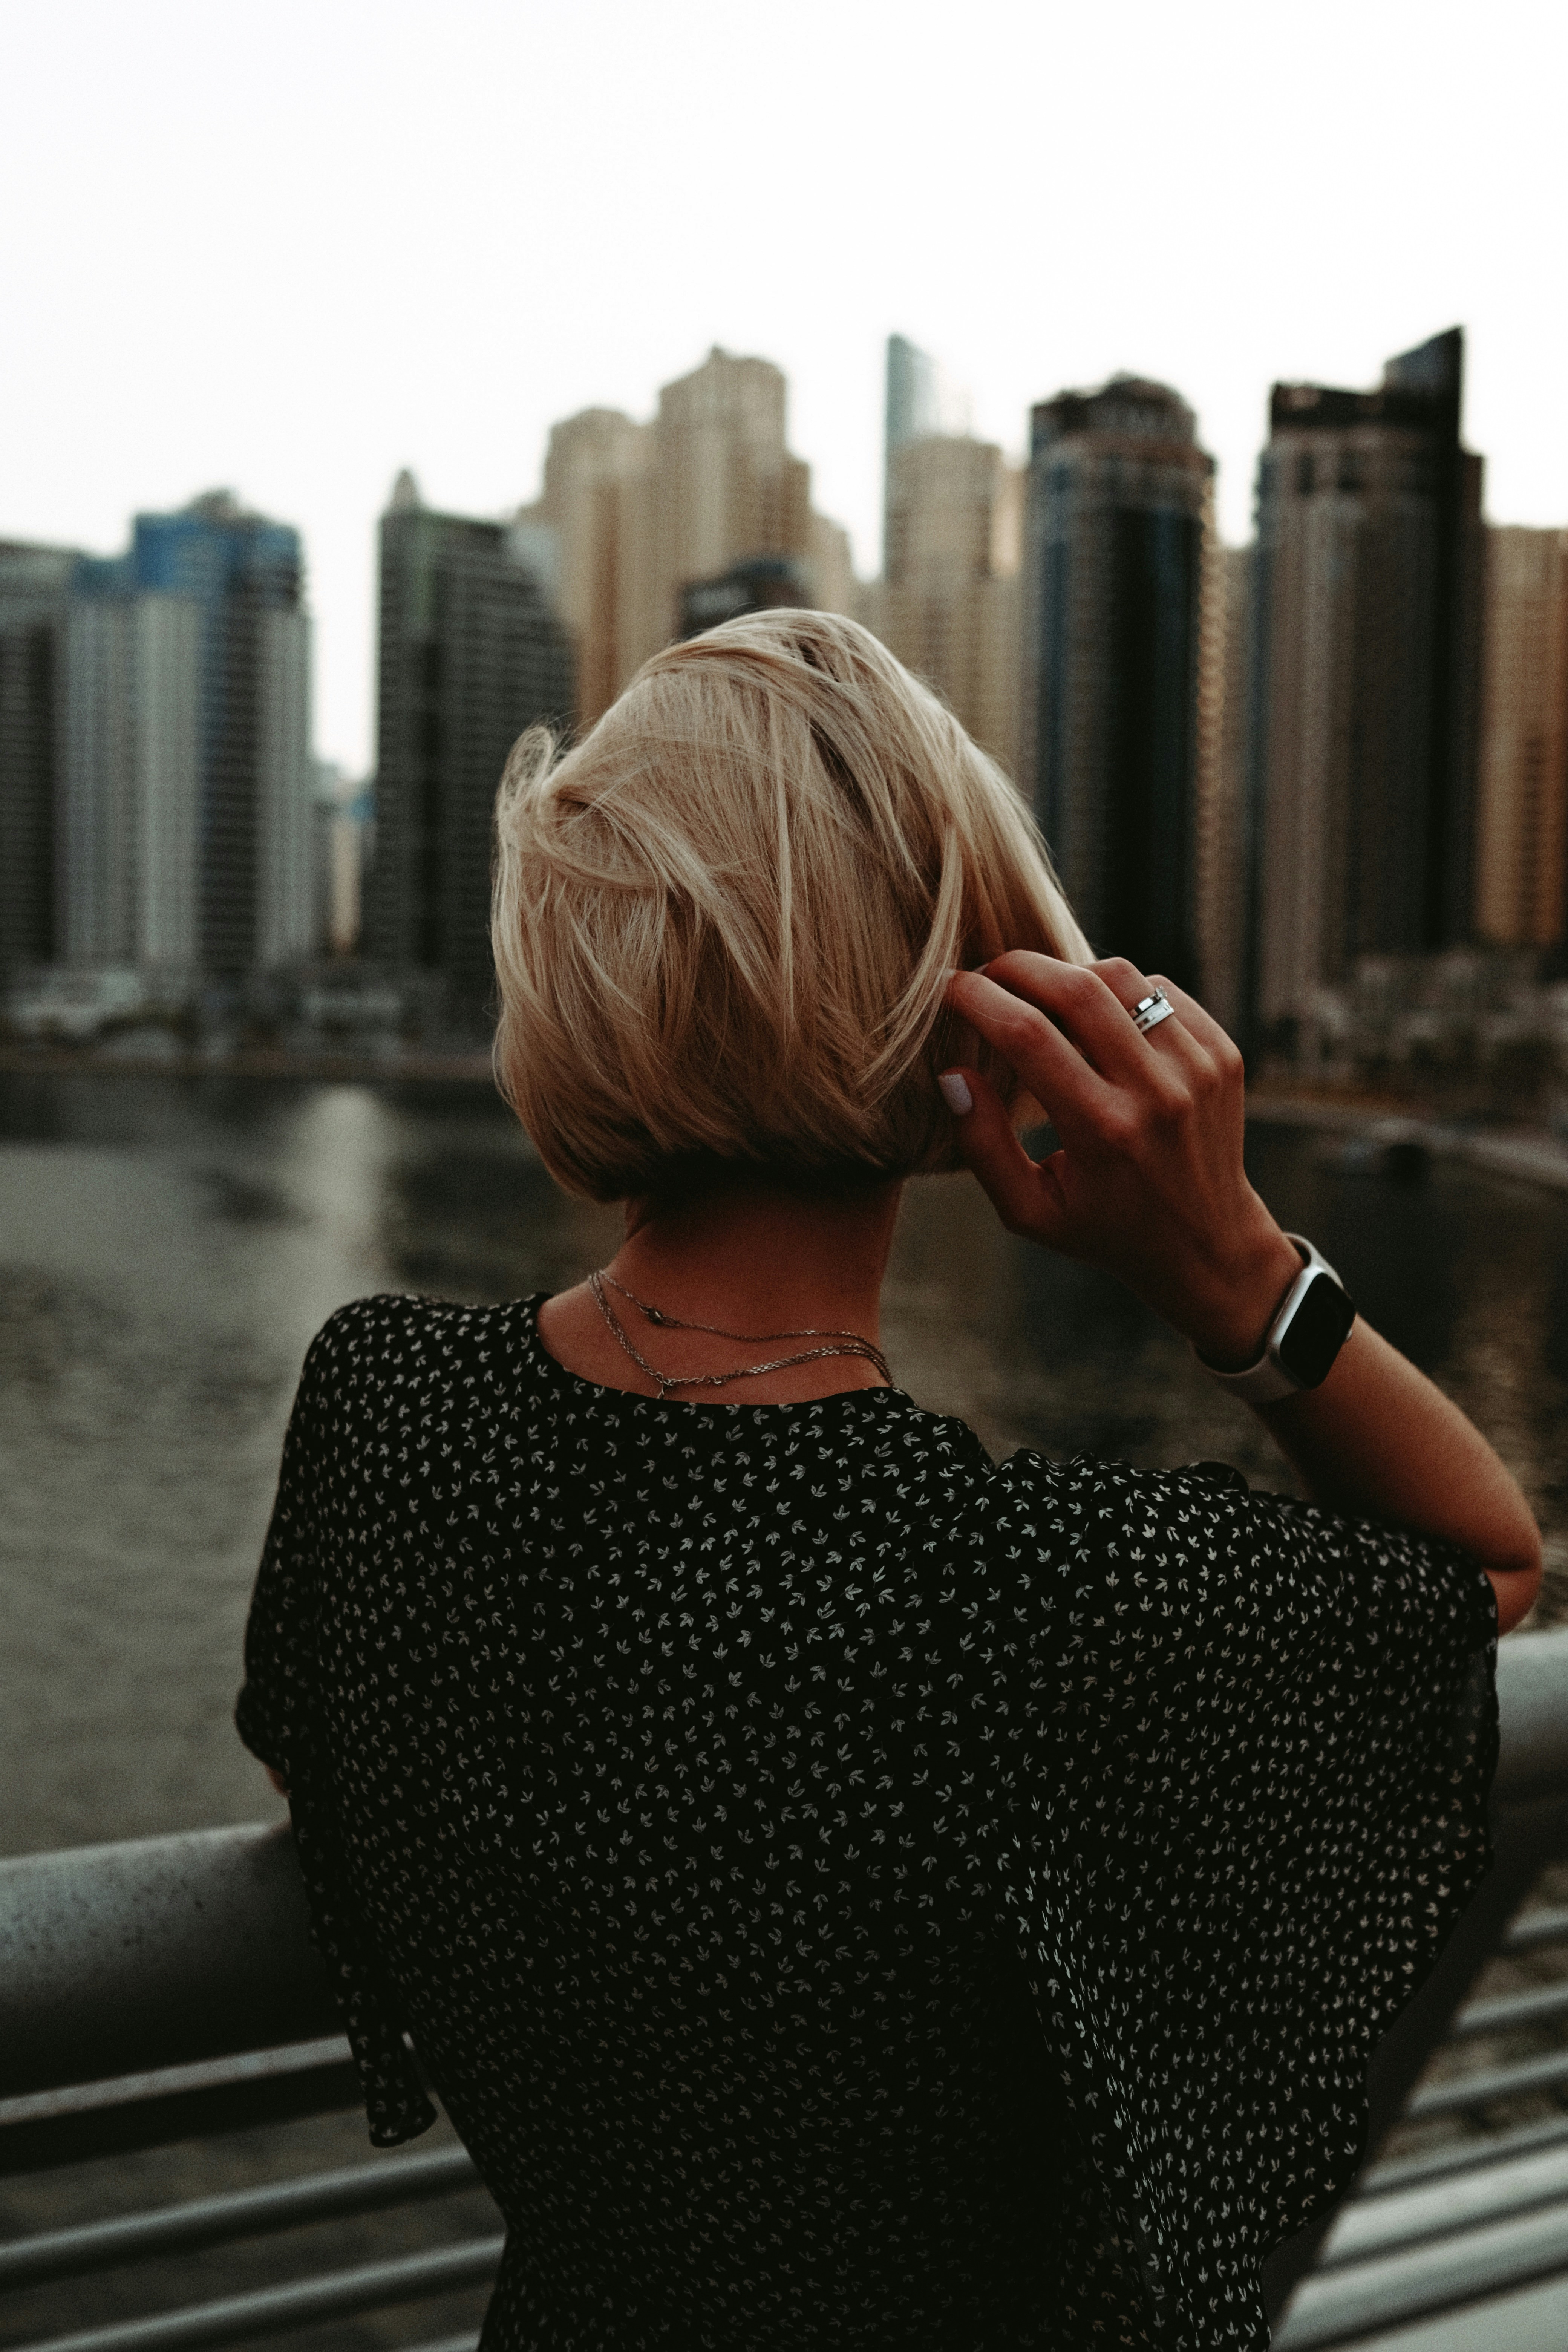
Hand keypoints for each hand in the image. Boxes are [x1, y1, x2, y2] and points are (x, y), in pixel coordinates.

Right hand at [943, 953, 1303, 1366]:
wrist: (1208, 1244)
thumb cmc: (1105, 1229)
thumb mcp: (1030, 1211)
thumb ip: (983, 1146)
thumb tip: (953, 1074)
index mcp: (1103, 1132)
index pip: (1027, 1036)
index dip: (978, 998)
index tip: (950, 987)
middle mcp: (1157, 1093)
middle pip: (1075, 989)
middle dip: (1019, 967)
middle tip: (991, 974)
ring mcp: (1198, 1069)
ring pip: (1120, 977)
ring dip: (1070, 974)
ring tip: (1044, 998)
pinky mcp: (1223, 1055)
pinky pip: (1161, 990)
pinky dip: (1122, 993)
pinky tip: (1103, 1022)